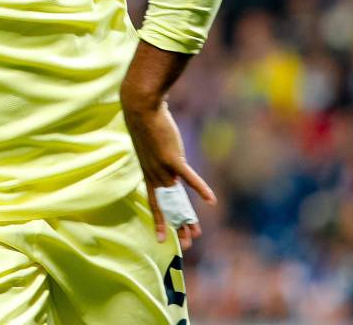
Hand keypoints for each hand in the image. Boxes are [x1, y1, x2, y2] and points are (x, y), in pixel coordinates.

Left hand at [121, 97, 215, 250]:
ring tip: (197, 233)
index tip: (161, 239)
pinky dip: (200, 189)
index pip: (155, 203)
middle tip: (186, 245)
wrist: (141, 107)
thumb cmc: (146, 123)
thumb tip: (170, 166)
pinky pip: (188, 177)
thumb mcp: (152, 146)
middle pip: (169, 206)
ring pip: (179, 198)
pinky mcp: (172, 157)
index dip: (159, 221)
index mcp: (149, 173)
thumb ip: (161, 159)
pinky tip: (211, 201)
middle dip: (178, 226)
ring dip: (189, 216)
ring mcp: (163, 167)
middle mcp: (155, 174)